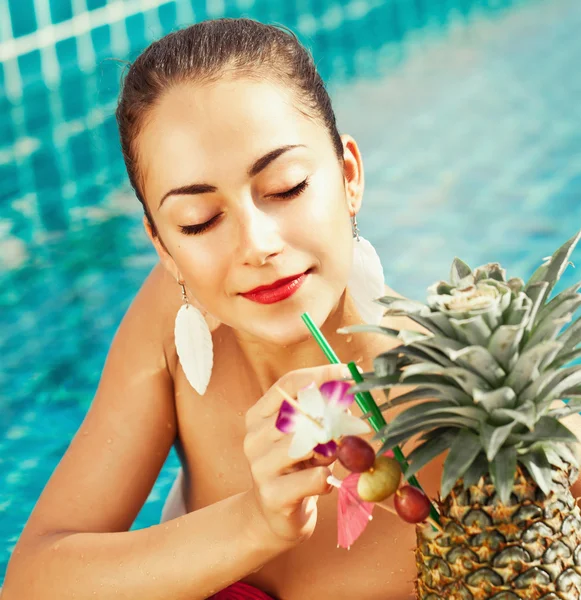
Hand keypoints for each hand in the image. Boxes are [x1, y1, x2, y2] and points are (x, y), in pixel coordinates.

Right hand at [243, 364, 349, 548]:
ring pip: (307, 443)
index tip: (348, 372)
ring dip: (329, 450)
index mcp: (257, 416)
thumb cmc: (297, 468)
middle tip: (347, 426)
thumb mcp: (305, 436)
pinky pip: (314, 477)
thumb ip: (320, 415)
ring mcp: (259, 467)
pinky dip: (327, 478)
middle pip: (299, 412)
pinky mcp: (273, 495)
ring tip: (328, 459)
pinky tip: (323, 482)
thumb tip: (348, 395)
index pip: (288, 384)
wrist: (275, 517)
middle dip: (330, 417)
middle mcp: (253, 438)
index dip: (320, 375)